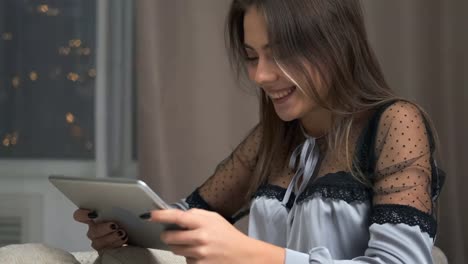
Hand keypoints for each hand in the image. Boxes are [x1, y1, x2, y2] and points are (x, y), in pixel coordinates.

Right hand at [73, 209, 127, 250]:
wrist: (130, 232)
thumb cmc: (123, 219)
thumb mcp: (119, 211)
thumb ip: (114, 208)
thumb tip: (120, 203)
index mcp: (93, 218)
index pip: (79, 216)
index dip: (83, 215)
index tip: (93, 214)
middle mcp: (93, 231)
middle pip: (93, 231)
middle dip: (104, 228)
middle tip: (115, 225)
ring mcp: (98, 242)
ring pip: (99, 242)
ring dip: (112, 237)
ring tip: (122, 233)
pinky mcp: (104, 251)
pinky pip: (107, 249)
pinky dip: (116, 243)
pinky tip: (123, 238)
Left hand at [144, 208, 284, 263]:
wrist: (243, 256)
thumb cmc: (228, 235)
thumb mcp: (215, 218)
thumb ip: (196, 214)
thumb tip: (177, 216)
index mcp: (203, 223)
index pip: (177, 217)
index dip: (161, 215)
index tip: (150, 215)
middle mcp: (200, 239)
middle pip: (170, 237)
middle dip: (167, 235)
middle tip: (172, 234)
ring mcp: (199, 255)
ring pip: (175, 250)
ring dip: (178, 246)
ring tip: (192, 244)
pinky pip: (185, 261)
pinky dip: (188, 257)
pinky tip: (200, 255)